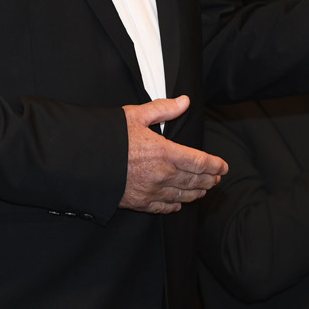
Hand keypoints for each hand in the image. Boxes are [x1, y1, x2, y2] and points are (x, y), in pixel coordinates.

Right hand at [121, 96, 225, 213]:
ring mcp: (151, 191)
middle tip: (216, 178)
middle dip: (208, 179)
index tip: (224, 166)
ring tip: (204, 190)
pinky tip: (177, 204)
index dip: (215, 165)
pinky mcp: (138, 202)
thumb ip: (163, 109)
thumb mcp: (136, 115)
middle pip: (194, 180)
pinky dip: (174, 206)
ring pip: (182, 195)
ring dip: (196, 193)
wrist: (84, 160)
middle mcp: (162, 175)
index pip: (199, 161)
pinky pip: (162, 207)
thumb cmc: (110, 136)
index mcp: (165, 152)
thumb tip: (185, 101)